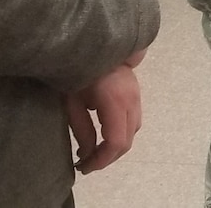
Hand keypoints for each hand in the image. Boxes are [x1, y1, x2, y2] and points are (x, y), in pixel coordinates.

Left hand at [63, 59, 142, 173]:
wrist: (95, 43)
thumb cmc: (78, 70)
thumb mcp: (72, 101)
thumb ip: (82, 129)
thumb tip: (87, 154)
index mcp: (115, 102)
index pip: (115, 141)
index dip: (101, 160)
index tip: (83, 167)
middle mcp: (132, 101)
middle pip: (127, 141)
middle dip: (108, 157)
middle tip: (86, 163)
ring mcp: (138, 96)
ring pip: (133, 132)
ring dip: (116, 147)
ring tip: (95, 151)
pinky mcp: (137, 93)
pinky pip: (133, 122)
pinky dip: (121, 134)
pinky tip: (104, 135)